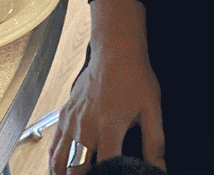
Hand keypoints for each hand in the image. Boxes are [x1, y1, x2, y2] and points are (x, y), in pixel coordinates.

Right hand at [50, 44, 165, 173]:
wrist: (115, 52)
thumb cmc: (134, 77)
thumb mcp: (152, 108)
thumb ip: (155, 141)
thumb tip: (160, 166)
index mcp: (110, 128)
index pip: (106, 166)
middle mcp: (86, 128)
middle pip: (76, 169)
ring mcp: (72, 122)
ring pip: (59, 161)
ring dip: (65, 174)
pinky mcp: (64, 115)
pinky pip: (53, 145)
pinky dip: (54, 160)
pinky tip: (60, 167)